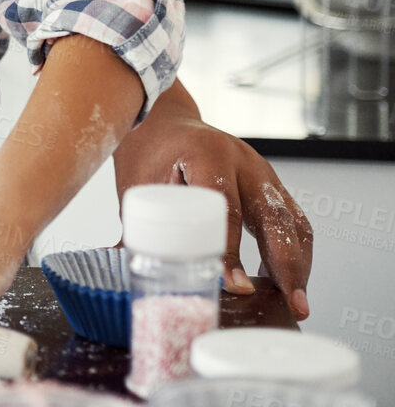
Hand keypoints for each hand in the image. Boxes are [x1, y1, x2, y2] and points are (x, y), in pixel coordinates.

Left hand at [113, 108, 313, 320]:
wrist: (162, 121)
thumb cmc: (148, 151)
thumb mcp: (137, 185)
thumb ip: (138, 229)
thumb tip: (128, 271)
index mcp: (206, 153)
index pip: (225, 208)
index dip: (231, 251)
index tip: (235, 285)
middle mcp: (243, 159)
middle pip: (273, 216)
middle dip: (286, 265)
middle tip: (292, 305)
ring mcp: (261, 170)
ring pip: (292, 220)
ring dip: (297, 264)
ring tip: (295, 302)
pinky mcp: (270, 184)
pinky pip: (292, 219)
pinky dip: (295, 252)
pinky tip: (285, 281)